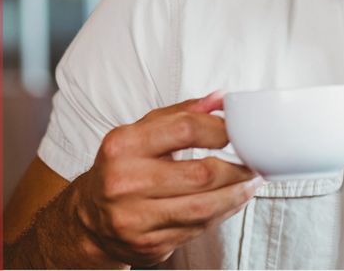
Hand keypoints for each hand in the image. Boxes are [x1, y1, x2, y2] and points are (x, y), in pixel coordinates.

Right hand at [68, 92, 261, 266]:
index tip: (239, 132)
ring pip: (204, 207)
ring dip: (237, 194)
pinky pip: (198, 229)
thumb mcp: (142, 131)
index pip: (186, 129)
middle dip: (238, 169)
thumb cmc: (123, 167)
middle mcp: (124, 183)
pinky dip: (222, 213)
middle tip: (255, 162)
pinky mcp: (147, 245)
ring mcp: (134, 219)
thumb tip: (221, 98)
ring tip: (251, 182)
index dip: (221, 129)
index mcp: (123, 146)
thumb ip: (182, 113)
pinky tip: (232, 201)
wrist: (88, 219)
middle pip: (201, 174)